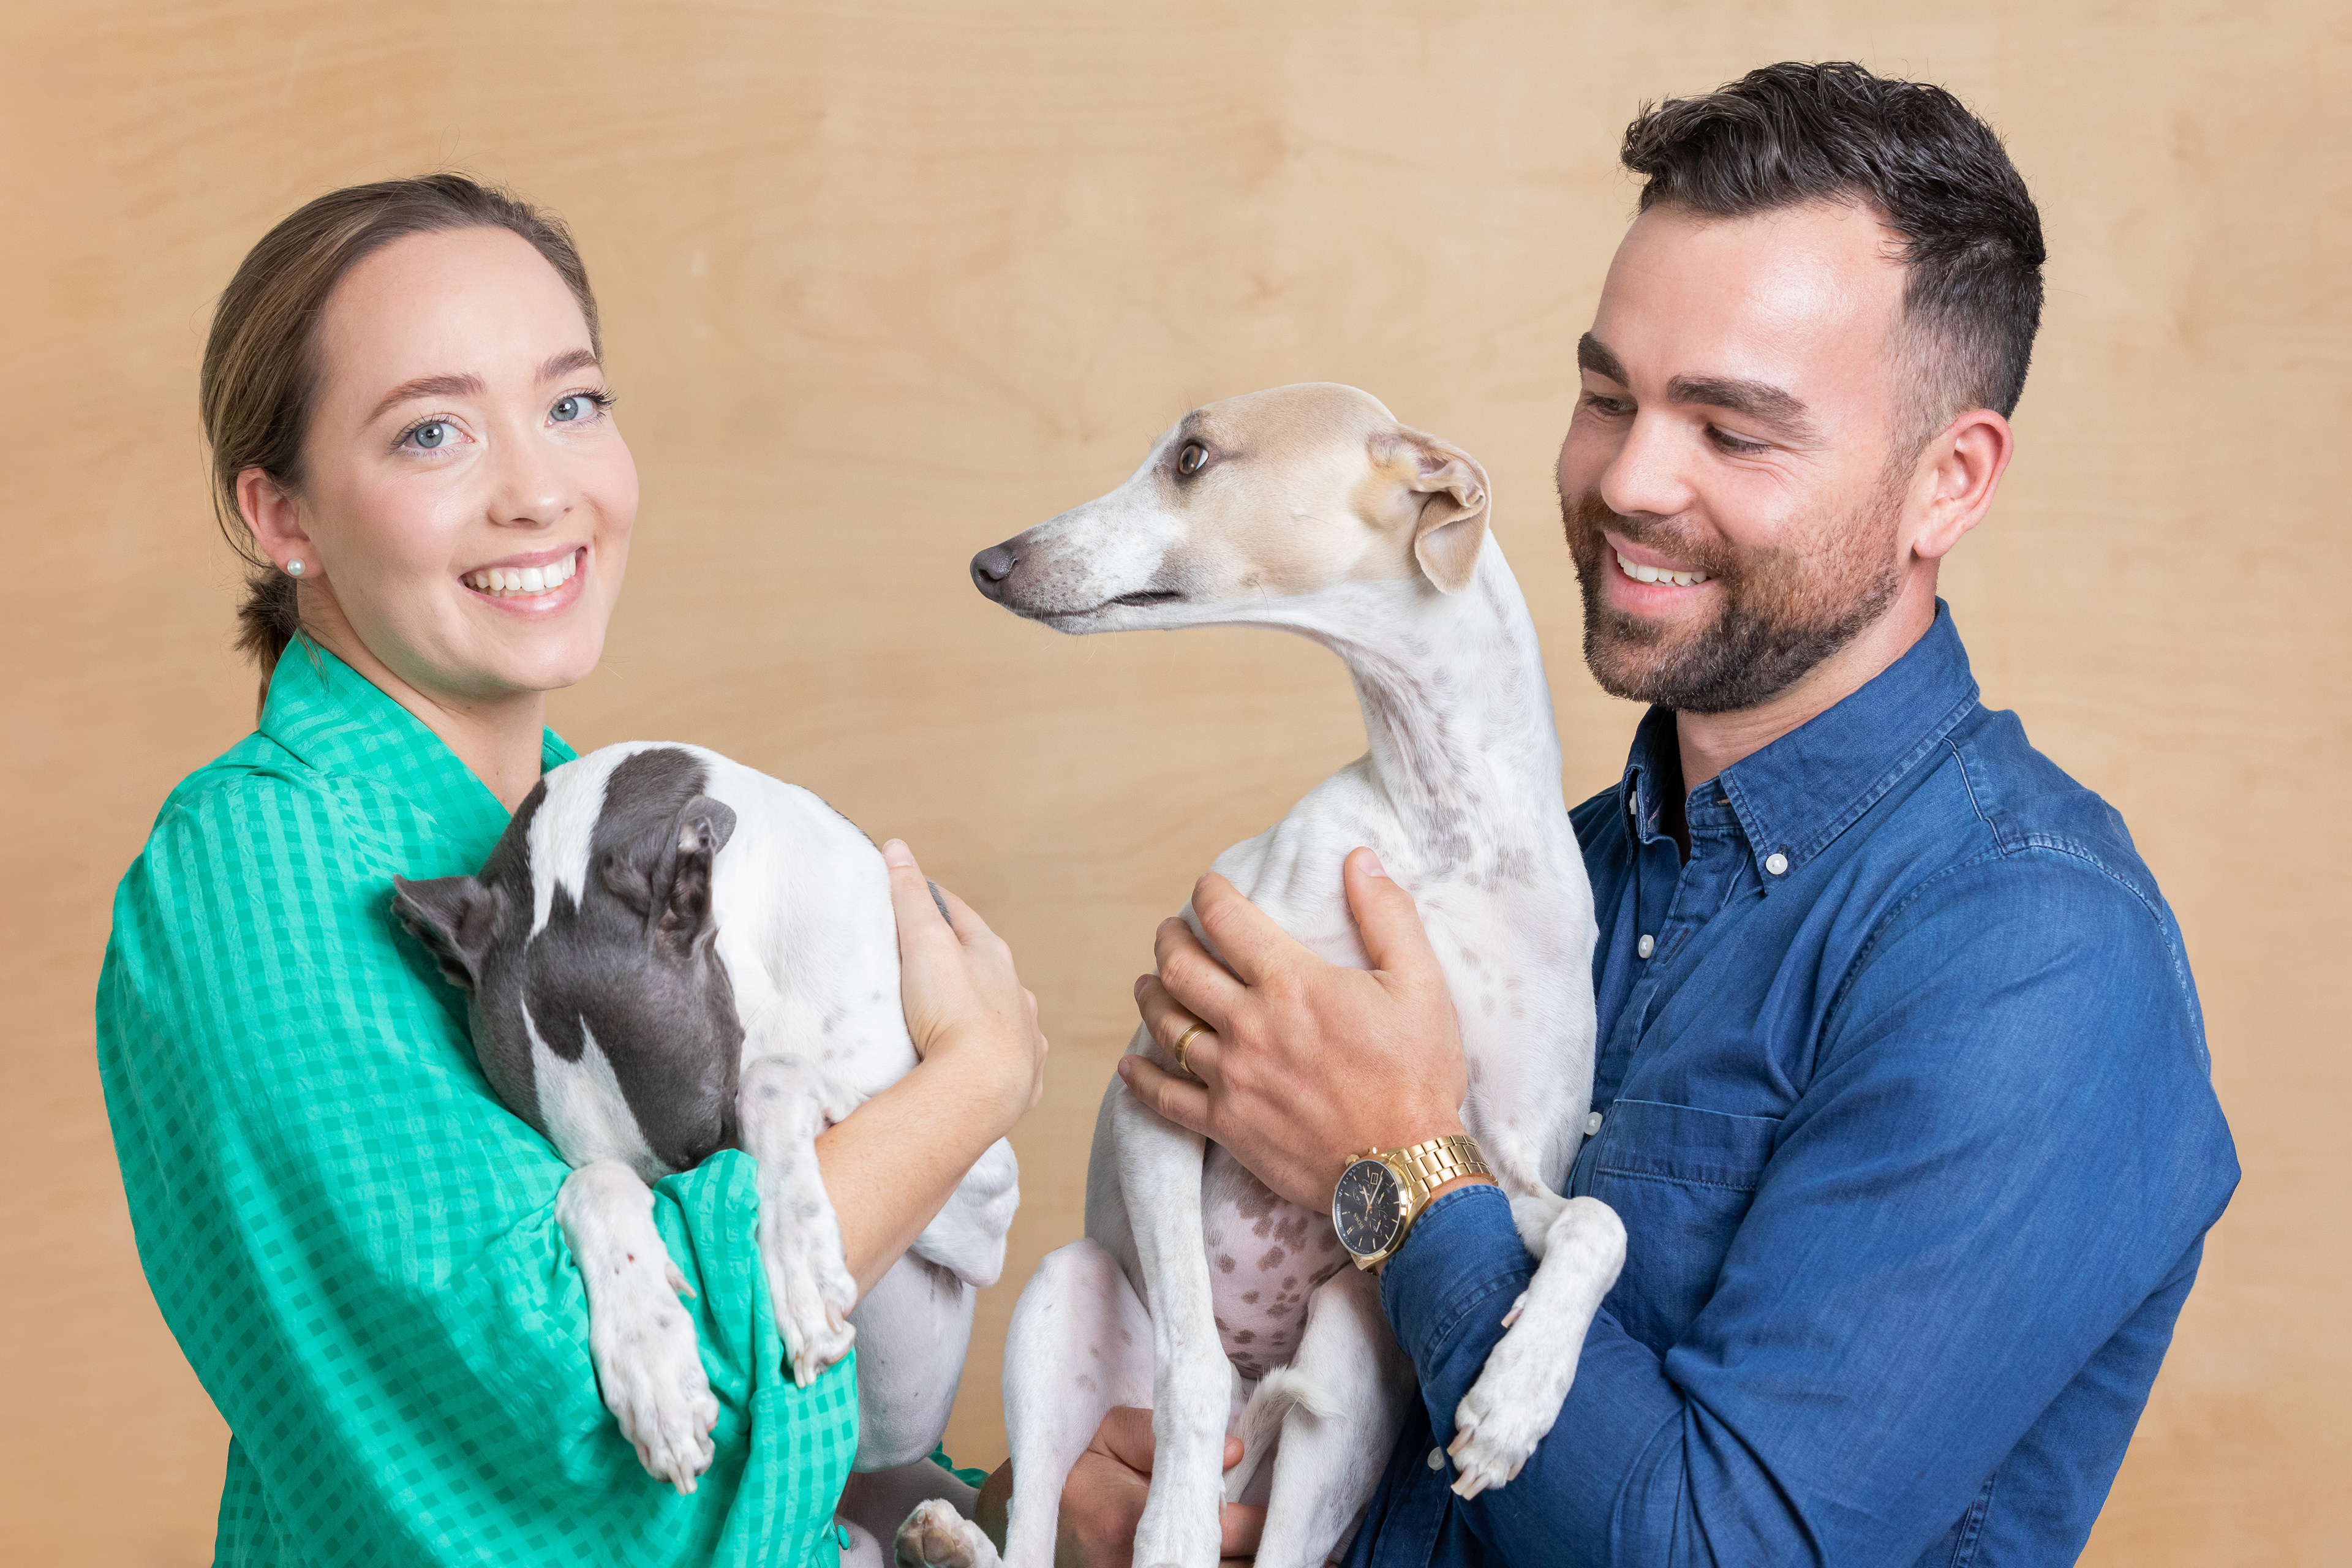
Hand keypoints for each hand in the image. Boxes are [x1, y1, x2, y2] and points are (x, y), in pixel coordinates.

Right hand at [882, 839, 1046, 1137]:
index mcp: (993, 956)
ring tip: (951, 1015)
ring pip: (1004, 1012)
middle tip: (925, 960)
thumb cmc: (952, 1010)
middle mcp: (1015, 994)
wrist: (982, 1088)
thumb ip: (910, 896)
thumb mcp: (924, 941)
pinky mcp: (1023, 1078)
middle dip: (959, 959)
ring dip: (982, 1008)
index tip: (912, 895)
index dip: (933, 903)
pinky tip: (981, 1062)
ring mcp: (1024, 1037)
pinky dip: (994, 1053)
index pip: (959, 916)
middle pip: (985, 966)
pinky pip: (1010, 1058)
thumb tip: (898, 848)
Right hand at [974, 1406, 1264, 1566]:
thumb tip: (1233, 1451)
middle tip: (1280, 1526)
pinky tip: (1240, 1555)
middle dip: (1257, 1546)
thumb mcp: (1111, 1433)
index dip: (1258, 1521)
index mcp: (1127, 1522)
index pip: (1219, 1529)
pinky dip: (1226, 1566)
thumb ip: (1163, 1437)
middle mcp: (1136, 1567)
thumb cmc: (1082, 1470)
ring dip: (1246, 1561)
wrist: (1045, 1519)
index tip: (1279, 1507)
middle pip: (1228, 1567)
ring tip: (1265, 1544)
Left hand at [1118, 848, 1468, 1208]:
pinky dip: (1141, 1077)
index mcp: (1291, 983)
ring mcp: (1231, 1077)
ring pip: (1166, 1025)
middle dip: (1169, 940)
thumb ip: (1387, 916)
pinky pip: (1165, 1098)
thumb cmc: (1417, 1076)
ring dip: (1151, 996)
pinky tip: (1130, 1064)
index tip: (1206, 888)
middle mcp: (1249, 1025)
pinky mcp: (1226, 1126)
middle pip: (1181, 968)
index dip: (1208, 895)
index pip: (1227, 921)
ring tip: (1149, 982)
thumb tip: (1359, 860)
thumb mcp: (1421, 985)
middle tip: (1171, 931)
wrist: (1402, 1172)